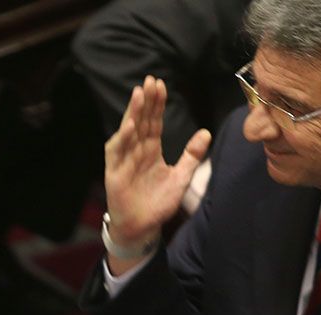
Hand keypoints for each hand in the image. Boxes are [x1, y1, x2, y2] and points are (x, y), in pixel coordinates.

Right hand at [104, 75, 210, 267]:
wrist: (142, 228)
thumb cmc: (157, 204)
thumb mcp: (181, 178)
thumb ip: (192, 155)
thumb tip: (206, 132)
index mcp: (150, 150)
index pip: (154, 122)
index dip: (157, 104)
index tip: (161, 85)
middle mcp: (136, 151)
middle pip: (141, 121)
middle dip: (145, 101)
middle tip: (150, 80)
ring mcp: (124, 160)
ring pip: (128, 131)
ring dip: (132, 113)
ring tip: (139, 94)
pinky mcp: (114, 173)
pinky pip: (117, 152)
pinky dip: (122, 138)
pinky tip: (130, 125)